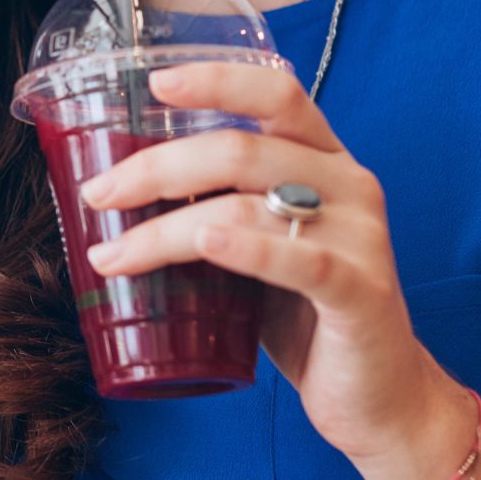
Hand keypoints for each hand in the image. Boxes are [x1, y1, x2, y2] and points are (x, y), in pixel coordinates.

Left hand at [75, 63, 475, 479]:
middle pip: (242, 150)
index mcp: (326, 162)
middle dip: (157, 168)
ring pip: (248, 207)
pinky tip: (205, 243)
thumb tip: (122, 194)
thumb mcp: (262, 249)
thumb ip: (219, 210)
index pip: (278, 96)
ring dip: (166, 229)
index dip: (219, 80)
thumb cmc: (309, 317)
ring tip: (113, 255)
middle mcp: (349, 186)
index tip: (158, 83)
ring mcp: (360, 238)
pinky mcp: (361, 292)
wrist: (381, 399)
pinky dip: (246, 248)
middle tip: (99, 195)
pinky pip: (300, 261)